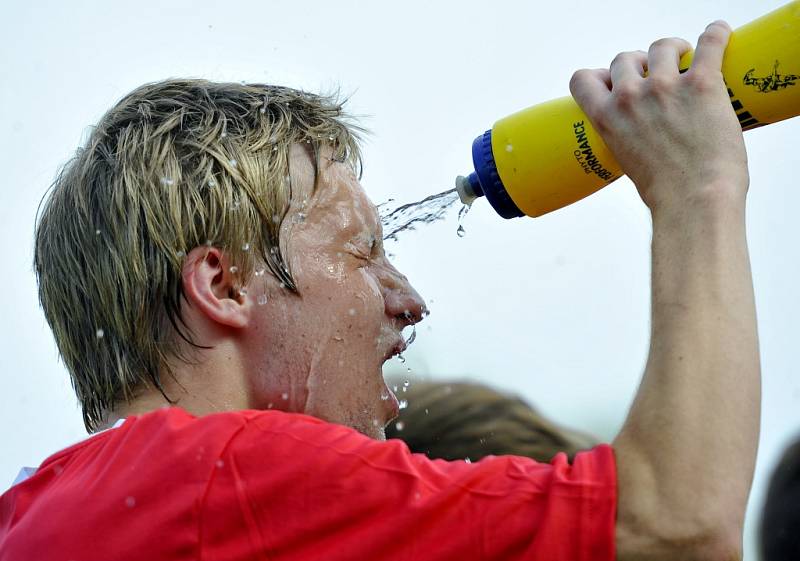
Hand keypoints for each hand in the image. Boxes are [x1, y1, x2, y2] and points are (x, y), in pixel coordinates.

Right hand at [569, 21, 747, 213]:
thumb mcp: (627, 161)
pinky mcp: (702, 83)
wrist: (693, 200)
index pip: (583, 79)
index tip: (613, 81)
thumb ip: (629, 138)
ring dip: (673, 49)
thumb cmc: (664, 192)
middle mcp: (630, 96)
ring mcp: (665, 87)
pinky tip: (720, 32)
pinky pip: (710, 43)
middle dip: (638, 63)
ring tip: (686, 57)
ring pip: (662, 47)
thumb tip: (648, 136)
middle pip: (625, 58)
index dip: (599, 75)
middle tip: (656, 73)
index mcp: (606, 117)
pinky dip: (716, 35)